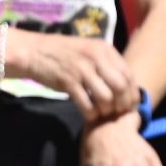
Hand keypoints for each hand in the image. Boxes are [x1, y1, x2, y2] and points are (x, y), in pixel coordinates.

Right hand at [12, 33, 137, 121]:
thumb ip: (106, 63)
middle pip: (120, 86)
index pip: (128, 74)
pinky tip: (89, 115)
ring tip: (102, 114)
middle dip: (122, 104)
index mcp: (105, 50)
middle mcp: (96, 58)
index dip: (132, 93)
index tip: (129, 104)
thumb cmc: (62, 53)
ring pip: (105, 96)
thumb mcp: (88, 50)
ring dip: (106, 110)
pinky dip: (90, 112)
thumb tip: (122, 83)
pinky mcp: (67, 82)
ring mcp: (81, 70)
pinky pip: (86, 102)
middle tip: (118, 112)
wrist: (33, 51)